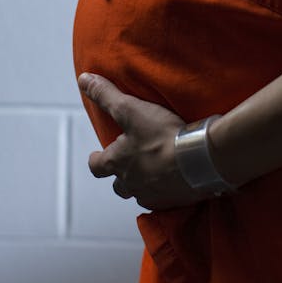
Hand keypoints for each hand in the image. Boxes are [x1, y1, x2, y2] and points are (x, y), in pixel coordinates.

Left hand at [78, 73, 208, 210]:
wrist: (198, 160)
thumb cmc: (161, 136)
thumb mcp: (130, 109)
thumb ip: (106, 95)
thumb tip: (83, 80)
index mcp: (117, 163)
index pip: (96, 166)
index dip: (95, 160)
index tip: (96, 156)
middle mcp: (131, 184)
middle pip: (119, 186)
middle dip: (121, 176)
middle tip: (129, 164)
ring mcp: (153, 195)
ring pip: (141, 194)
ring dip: (144, 185)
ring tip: (154, 173)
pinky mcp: (174, 201)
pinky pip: (165, 200)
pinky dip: (167, 191)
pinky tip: (176, 181)